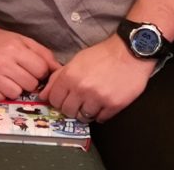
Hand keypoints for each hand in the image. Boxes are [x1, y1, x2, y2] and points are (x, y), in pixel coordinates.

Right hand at [0, 26, 60, 101]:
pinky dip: (0, 94)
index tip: (33, 67)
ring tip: (8, 77)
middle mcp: (3, 63)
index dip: (40, 70)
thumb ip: (42, 54)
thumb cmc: (0, 41)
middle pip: (31, 84)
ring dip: (15, 88)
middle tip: (20, 72)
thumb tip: (59, 69)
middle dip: (29, 80)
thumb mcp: (22, 40)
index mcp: (15, 49)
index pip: (41, 70)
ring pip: (16, 93)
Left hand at [39, 34, 154, 122]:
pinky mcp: (113, 105)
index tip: (63, 99)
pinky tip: (103, 104)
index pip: (53, 99)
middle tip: (78, 102)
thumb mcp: (76, 61)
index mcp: (69, 76)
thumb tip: (44, 94)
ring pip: (83, 117)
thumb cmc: (102, 55)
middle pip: (67, 111)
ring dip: (86, 112)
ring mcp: (98, 98)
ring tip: (92, 102)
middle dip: (71, 108)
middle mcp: (81, 88)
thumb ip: (58, 77)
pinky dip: (100, 114)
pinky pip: (100, 119)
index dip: (58, 101)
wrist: (129, 53)